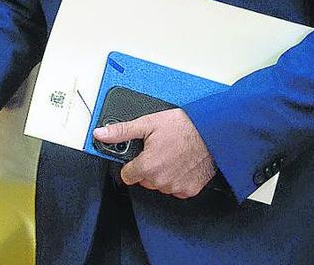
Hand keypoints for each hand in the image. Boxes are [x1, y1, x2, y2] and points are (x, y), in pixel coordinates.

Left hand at [92, 108, 215, 197]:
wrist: (212, 132)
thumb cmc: (183, 127)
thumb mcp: (148, 123)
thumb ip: (122, 132)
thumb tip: (101, 134)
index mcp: (147, 166)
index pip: (127, 175)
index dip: (131, 164)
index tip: (139, 156)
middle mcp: (161, 181)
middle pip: (144, 180)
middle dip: (148, 167)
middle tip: (159, 150)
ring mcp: (176, 187)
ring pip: (159, 185)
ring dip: (162, 173)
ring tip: (172, 154)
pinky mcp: (189, 190)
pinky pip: (176, 188)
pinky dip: (177, 178)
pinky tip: (182, 163)